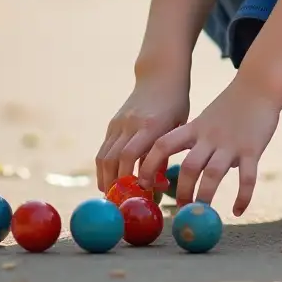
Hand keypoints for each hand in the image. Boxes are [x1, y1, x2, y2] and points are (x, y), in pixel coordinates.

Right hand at [95, 65, 190, 192]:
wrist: (160, 75)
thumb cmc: (175, 103)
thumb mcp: (177, 126)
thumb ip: (165, 153)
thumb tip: (155, 186)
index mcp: (151, 125)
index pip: (132, 156)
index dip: (131, 178)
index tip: (139, 194)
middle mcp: (131, 124)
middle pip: (114, 160)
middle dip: (115, 185)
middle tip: (121, 205)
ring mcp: (120, 123)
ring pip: (104, 157)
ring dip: (105, 180)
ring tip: (112, 198)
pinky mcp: (113, 123)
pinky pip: (103, 150)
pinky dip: (103, 169)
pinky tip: (109, 181)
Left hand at [138, 75, 281, 215]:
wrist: (259, 84)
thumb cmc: (231, 104)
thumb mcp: (206, 118)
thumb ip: (197, 140)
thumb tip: (192, 170)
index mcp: (195, 128)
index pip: (163, 144)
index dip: (150, 165)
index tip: (144, 184)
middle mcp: (210, 137)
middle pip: (188, 166)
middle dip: (182, 192)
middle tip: (181, 209)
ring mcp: (231, 143)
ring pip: (213, 174)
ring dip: (205, 197)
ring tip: (203, 213)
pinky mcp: (253, 149)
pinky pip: (247, 177)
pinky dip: (243, 197)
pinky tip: (238, 211)